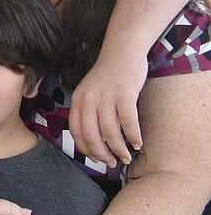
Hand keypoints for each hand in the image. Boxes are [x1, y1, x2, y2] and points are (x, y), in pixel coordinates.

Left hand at [69, 45, 147, 165]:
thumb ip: (89, 112)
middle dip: (101, 154)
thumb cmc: (108, 76)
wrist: (122, 51)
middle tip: (111, 163)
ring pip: (110, 132)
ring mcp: (106, 96)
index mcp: (78, 100)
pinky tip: (138, 143)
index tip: (95, 159)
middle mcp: (88, 99)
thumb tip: (96, 140)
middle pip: (91, 135)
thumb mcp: (90, 92)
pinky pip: (128, 122)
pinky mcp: (125, 94)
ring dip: (118, 149)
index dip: (86, 149)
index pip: (77, 132)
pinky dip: (133, 136)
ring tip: (126, 156)